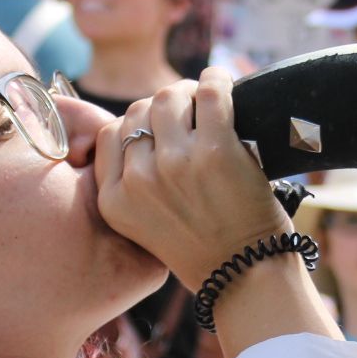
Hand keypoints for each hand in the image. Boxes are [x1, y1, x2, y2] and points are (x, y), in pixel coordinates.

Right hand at [92, 68, 290, 288]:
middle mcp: (138, 181)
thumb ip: (135, 183)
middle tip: (190, 110)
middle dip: (165, 105)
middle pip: (140, 111)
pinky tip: (225, 83)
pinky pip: (211, 93)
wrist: (245, 277)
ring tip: (208, 100)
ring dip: (190, 92)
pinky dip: (218, 80)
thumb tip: (146, 128)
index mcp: (114, 200)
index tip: (160, 125)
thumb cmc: (204, 250)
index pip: (110, 134)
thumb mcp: (146, 225)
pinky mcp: (215, 151)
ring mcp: (175, 164)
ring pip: (170, 97)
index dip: (137, 122)